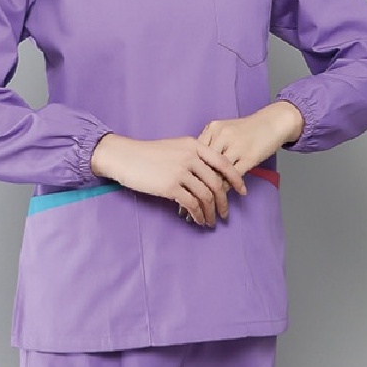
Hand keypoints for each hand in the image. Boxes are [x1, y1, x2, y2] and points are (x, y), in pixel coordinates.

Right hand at [90, 134, 247, 226]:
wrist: (125, 157)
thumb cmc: (148, 154)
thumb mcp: (175, 147)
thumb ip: (193, 157)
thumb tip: (208, 175)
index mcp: (194, 145)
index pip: (223, 163)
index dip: (236, 179)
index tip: (242, 192)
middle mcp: (190, 157)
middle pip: (216, 183)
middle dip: (223, 201)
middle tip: (225, 214)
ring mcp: (180, 171)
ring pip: (205, 196)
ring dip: (210, 212)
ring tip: (210, 221)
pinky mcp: (170, 186)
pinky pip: (191, 203)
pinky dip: (198, 214)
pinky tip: (198, 220)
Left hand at [177, 102, 303, 221]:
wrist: (273, 122)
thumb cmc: (247, 130)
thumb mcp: (225, 131)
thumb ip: (210, 145)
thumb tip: (193, 168)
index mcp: (212, 129)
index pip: (193, 155)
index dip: (184, 177)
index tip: (174, 193)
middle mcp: (221, 136)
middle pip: (201, 167)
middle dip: (191, 190)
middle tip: (181, 209)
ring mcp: (235, 146)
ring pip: (216, 175)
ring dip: (207, 196)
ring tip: (199, 212)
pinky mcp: (248, 157)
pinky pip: (232, 178)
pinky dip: (225, 192)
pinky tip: (220, 204)